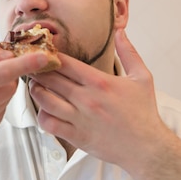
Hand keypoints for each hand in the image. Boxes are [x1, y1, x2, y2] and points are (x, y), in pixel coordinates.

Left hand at [28, 29, 169, 168]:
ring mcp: (80, 118)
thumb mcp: (142, 77)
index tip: (46, 55)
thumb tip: (120, 31)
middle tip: (33, 68)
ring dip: (36, 91)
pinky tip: (45, 111)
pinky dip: (42, 116)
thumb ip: (129, 52)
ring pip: (44, 100)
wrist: (147, 148)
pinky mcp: (76, 136)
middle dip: (38, 71)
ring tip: (36, 87)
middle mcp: (87, 99)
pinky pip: (49, 123)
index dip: (51, 56)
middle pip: (50, 78)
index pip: (65, 63)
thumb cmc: (144, 113)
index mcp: (100, 82)